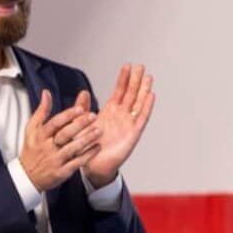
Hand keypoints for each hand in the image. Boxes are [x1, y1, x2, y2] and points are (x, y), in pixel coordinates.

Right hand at [21, 90, 102, 191]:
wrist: (27, 177)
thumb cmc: (31, 150)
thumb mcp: (31, 129)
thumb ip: (41, 111)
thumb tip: (46, 93)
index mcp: (40, 136)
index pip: (54, 123)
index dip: (67, 116)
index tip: (80, 109)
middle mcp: (47, 147)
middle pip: (65, 134)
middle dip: (80, 125)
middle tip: (93, 116)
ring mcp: (55, 160)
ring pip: (73, 148)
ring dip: (87, 139)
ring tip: (99, 130)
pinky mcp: (61, 172)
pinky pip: (77, 163)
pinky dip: (88, 155)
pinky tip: (97, 147)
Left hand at [83, 63, 154, 187]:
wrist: (93, 165)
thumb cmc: (88, 146)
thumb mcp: (81, 124)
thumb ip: (83, 108)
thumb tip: (83, 92)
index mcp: (109, 112)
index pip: (119, 92)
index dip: (123, 79)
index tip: (127, 66)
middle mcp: (121, 116)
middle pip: (131, 94)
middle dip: (136, 80)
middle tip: (141, 66)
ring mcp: (128, 124)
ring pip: (138, 103)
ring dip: (144, 90)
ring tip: (148, 77)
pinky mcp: (133, 134)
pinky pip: (141, 118)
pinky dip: (147, 107)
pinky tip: (151, 96)